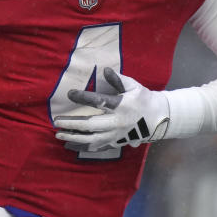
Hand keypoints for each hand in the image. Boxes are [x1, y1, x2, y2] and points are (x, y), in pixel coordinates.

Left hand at [53, 68, 168, 151]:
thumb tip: (105, 69)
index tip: (69, 93)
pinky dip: (83, 147)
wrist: (159, 119)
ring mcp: (116, 134)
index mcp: (121, 106)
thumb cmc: (144, 99)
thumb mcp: (134, 86)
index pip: (99, 101)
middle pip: (91, 125)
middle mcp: (117, 122)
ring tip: (59, 134)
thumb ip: (118, 79)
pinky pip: (97, 146)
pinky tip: (70, 145)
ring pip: (92, 139)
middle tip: (57, 121)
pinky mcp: (116, 142)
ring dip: (74, 137)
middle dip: (72, 123)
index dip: (83, 97)